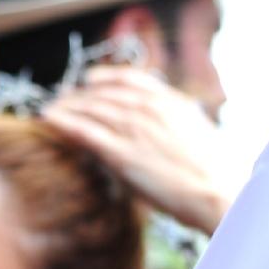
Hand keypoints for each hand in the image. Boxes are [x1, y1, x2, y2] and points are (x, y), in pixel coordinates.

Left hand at [42, 65, 231, 234]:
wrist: (220, 192)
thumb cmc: (214, 173)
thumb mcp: (197, 135)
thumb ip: (174, 124)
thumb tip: (161, 127)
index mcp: (171, 101)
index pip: (131, 79)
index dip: (105, 77)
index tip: (89, 78)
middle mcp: (150, 108)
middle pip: (104, 93)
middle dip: (79, 94)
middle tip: (61, 99)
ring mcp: (135, 129)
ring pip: (90, 108)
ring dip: (66, 106)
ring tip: (49, 109)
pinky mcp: (121, 154)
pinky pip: (84, 130)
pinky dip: (63, 122)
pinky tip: (48, 119)